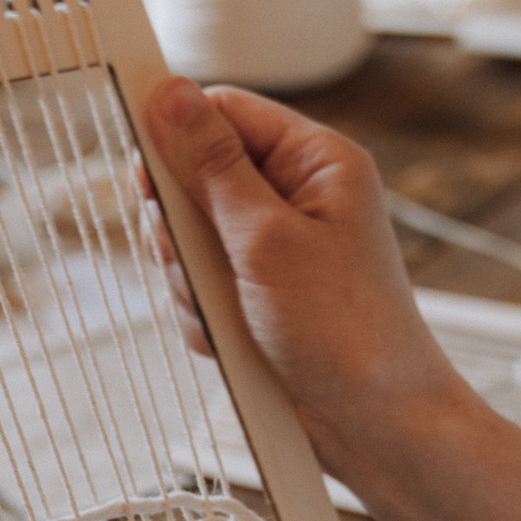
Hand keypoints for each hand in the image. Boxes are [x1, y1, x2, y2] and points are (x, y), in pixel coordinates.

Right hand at [139, 78, 467, 487]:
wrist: (374, 426)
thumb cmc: (346, 333)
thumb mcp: (268, 240)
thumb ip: (212, 167)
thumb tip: (169, 94)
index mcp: (316, 161)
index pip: (225, 112)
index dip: (178, 136)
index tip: (146, 176)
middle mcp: (294, 195)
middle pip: (194, 176)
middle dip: (183, 229)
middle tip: (205, 264)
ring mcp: (272, 246)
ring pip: (186, 238)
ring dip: (190, 280)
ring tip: (230, 312)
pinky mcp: (255, 291)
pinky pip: (196, 285)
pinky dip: (202, 314)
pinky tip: (234, 339)